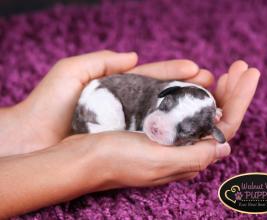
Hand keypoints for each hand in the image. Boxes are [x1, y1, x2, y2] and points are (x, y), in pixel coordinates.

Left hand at [0, 50, 212, 155]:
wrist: (32, 136)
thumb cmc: (49, 103)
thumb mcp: (73, 72)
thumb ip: (102, 61)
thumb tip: (133, 57)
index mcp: (118, 87)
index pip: (153, 77)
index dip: (176, 73)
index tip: (197, 69)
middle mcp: (127, 106)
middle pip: (164, 96)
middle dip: (190, 89)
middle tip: (214, 85)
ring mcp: (127, 125)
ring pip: (164, 116)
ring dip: (188, 110)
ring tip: (212, 104)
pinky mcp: (124, 142)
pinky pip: (153, 136)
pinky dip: (173, 133)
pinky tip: (190, 130)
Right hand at [61, 62, 259, 188]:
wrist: (83, 158)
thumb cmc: (117, 160)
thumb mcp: (159, 162)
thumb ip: (194, 157)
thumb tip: (225, 147)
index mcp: (187, 159)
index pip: (224, 129)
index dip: (238, 101)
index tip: (245, 75)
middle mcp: (181, 150)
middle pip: (216, 119)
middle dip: (231, 92)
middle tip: (240, 67)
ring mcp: (168, 140)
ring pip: (200, 114)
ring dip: (215, 91)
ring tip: (225, 72)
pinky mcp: (154, 130)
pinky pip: (182, 111)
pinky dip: (192, 94)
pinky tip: (196, 83)